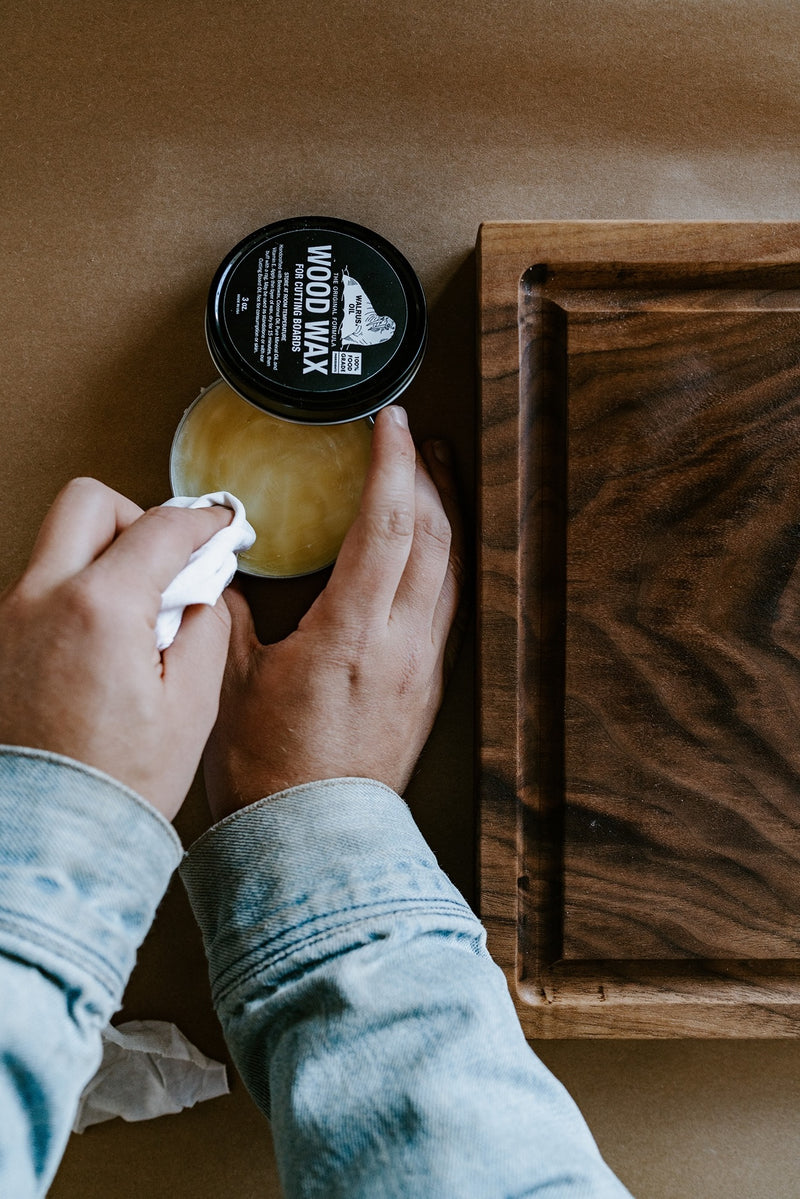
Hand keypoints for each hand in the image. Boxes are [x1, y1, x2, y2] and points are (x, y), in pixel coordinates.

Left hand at [0, 479, 232, 819]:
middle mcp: (41, 600)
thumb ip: (206, 627)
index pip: (160, 528)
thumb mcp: (191, 706)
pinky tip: (104, 646)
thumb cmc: (118, 784)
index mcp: (100, 608)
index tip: (221, 528)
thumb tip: (205, 588)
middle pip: (87, 503)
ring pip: (57, 546)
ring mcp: (9, 620)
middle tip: (165, 560)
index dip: (202, 521)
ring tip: (138, 617)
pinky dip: (77, 595)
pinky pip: (40, 591)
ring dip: (104, 558)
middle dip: (135, 517)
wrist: (46, 841)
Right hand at [204, 405, 463, 819]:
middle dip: (428, 477)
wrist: (312, 842)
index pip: (388, 526)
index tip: (389, 423)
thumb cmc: (267, 771)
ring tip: (434, 478)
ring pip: (451, 571)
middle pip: (434, 538)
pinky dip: (446, 563)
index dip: (391, 465)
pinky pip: (449, 606)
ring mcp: (422, 669)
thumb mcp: (231, 683)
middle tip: (415, 438)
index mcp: (352, 634)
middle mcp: (401, 645)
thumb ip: (232, 617)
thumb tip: (226, 572)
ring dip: (446, 516)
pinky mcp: (428, 690)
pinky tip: (436, 554)